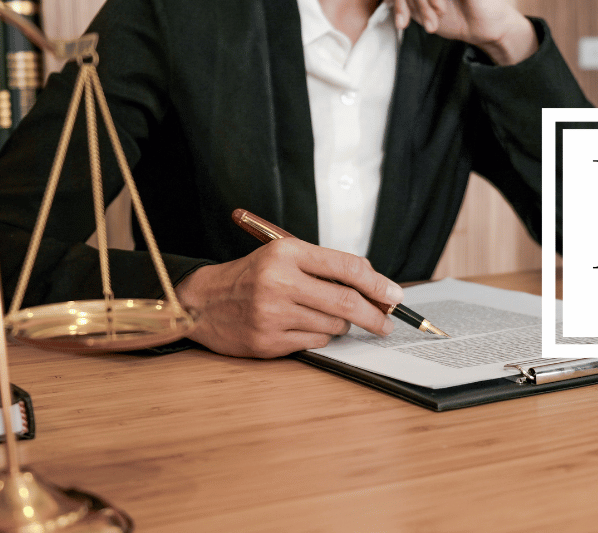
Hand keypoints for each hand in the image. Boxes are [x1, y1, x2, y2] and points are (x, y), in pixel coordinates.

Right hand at [174, 238, 403, 358]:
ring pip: (333, 326)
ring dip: (340, 325)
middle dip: (375, 315)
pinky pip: (315, 343)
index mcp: (286, 253)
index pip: (347, 267)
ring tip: (322, 316)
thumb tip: (375, 286)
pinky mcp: (268, 341)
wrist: (202, 301)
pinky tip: (302, 327)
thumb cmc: (251, 277)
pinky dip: (319, 337)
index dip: (378, 284)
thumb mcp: (283, 257)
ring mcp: (273, 314)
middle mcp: (279, 281)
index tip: (394, 296)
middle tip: (386, 323)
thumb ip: (325, 267)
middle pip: (347, 303)